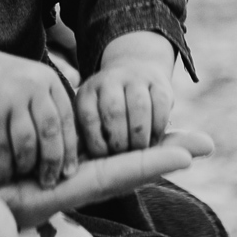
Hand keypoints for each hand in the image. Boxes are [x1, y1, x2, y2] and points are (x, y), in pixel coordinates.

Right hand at [0, 49, 77, 187]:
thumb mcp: (28, 81)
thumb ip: (49, 104)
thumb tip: (74, 141)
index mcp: (47, 79)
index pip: (67, 120)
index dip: (70, 149)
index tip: (69, 172)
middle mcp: (32, 84)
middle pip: (50, 133)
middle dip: (52, 162)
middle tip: (48, 181)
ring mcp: (10, 96)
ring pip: (27, 143)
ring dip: (26, 165)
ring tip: (23, 176)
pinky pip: (2, 147)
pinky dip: (4, 165)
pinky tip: (4, 173)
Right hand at [0, 129, 212, 236]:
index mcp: (41, 200)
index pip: (106, 178)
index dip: (146, 163)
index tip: (189, 152)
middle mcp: (47, 192)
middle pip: (114, 169)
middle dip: (158, 153)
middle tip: (207, 141)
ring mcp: (36, 178)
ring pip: (96, 159)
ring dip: (135, 146)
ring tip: (172, 130)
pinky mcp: (24, 163)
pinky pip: (70, 150)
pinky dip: (99, 139)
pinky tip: (113, 126)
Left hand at [76, 35, 177, 157]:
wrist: (135, 72)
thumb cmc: (107, 110)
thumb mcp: (91, 118)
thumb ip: (83, 138)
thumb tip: (75, 164)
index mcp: (88, 92)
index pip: (88, 117)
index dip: (96, 142)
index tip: (103, 157)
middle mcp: (109, 81)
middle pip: (114, 111)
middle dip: (119, 141)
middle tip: (123, 156)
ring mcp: (135, 79)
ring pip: (139, 106)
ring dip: (140, 136)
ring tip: (139, 150)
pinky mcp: (159, 83)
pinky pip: (161, 105)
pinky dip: (158, 128)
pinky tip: (153, 140)